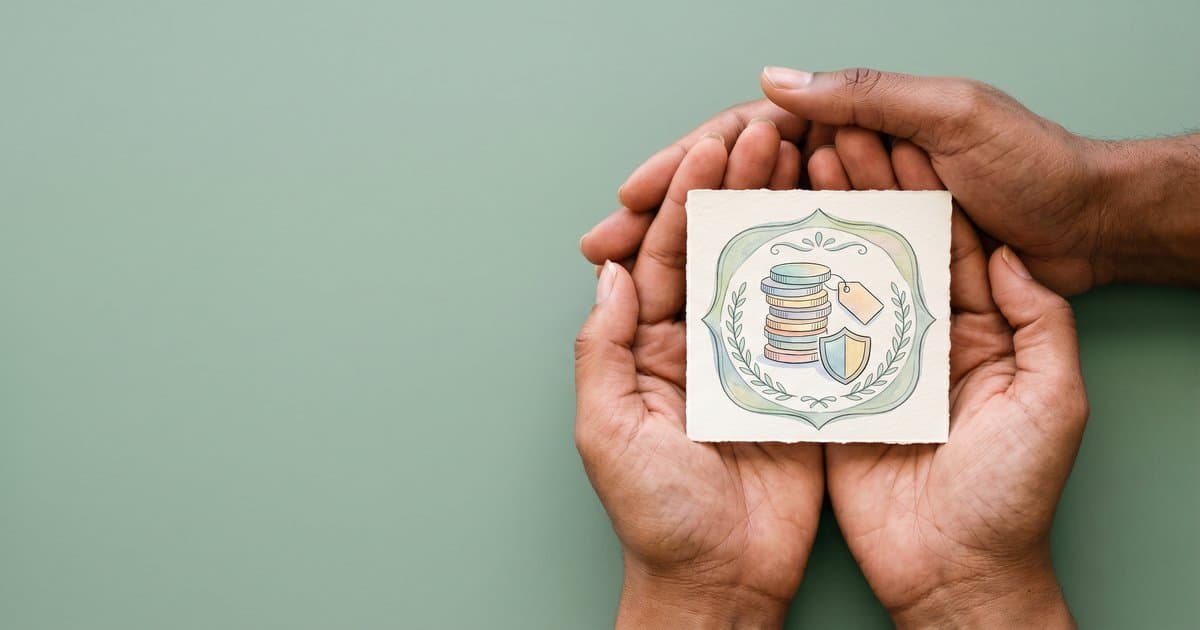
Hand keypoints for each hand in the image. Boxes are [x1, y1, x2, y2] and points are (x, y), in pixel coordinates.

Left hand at [574, 123, 821, 628]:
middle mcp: (700, 345)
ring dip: (787, 216)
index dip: (688, 199)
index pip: (666, 256)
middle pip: (721, 249)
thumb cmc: (656, 515)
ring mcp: (753, 362)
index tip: (715, 150)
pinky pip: (814, 320)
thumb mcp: (607, 428)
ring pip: (771, 272)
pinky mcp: (800, 387)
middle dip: (741, 189)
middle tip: (771, 135)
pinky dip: (828, 273)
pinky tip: (847, 228)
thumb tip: (609, 270)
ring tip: (812, 161)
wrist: (719, 582)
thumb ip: (602, 348)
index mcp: (648, 348)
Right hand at [587, 67, 1199, 293]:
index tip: (630, 194)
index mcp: (849, 128)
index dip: (681, 167)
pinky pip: (792, 281)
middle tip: (602, 244)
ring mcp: (848, 226)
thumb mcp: (953, 115)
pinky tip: (702, 312)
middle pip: (728, 193)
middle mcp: (838, 176)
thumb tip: (773, 85)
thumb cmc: (1032, 166)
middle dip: (660, 216)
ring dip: (684, 257)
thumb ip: (868, 97)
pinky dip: (742, 293)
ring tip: (629, 280)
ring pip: (748, 239)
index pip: (743, 143)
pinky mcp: (868, 274)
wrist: (1090, 229)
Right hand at [808, 129, 1086, 627]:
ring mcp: (871, 368)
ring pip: (836, 286)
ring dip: (809, 235)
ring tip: (779, 184)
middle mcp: (920, 340)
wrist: (959, 576)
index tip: (870, 140)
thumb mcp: (1053, 401)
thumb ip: (1039, 322)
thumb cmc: (1015, 496)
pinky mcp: (830, 402)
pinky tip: (757, 260)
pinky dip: (780, 302)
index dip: (906, 189)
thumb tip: (1010, 255)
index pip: (938, 240)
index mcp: (977, 329)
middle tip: (810, 147)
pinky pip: (803, 343)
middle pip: (879, 251)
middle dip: (846, 196)